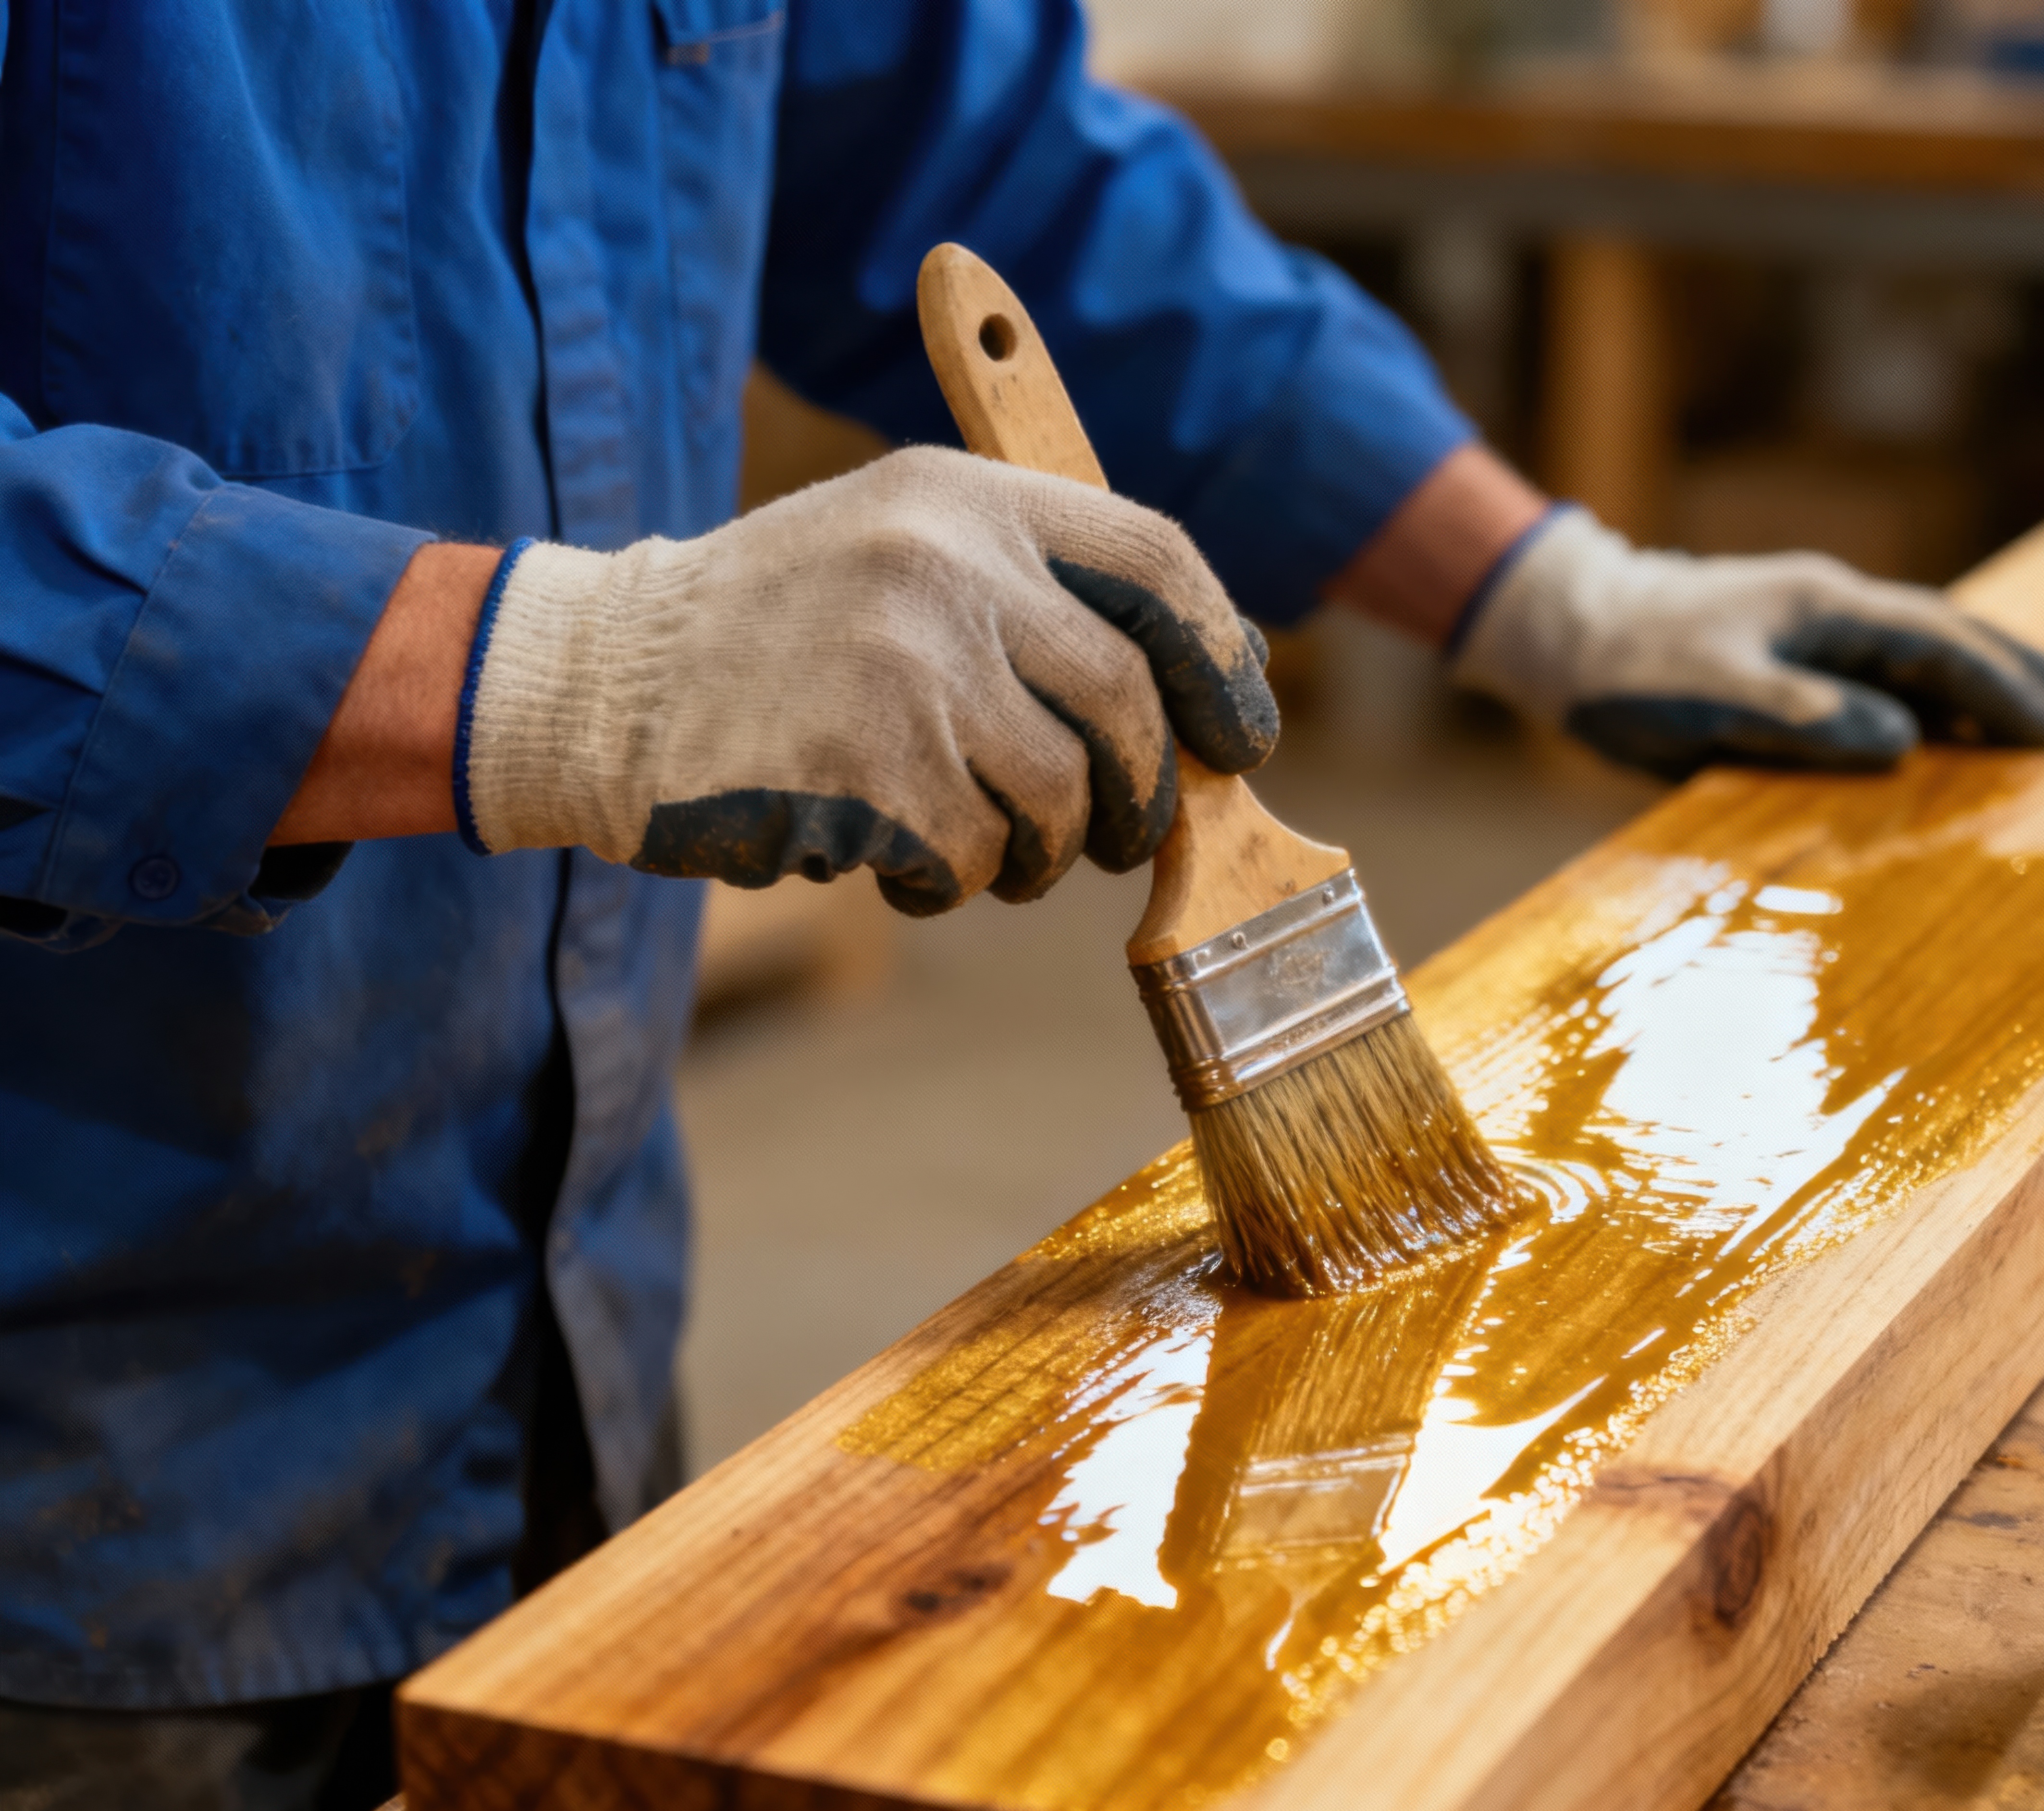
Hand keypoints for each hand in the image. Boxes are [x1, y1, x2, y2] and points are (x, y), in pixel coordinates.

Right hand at [459, 446, 1276, 913]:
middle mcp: (948, 567)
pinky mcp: (869, 768)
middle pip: (1127, 703)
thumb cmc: (781, 633)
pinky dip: (951, 880)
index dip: (1224, 660)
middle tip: (1113, 835)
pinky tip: (895, 856)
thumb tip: (1208, 684)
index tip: (1240, 734)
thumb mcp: (907, 547)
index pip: (1159, 562)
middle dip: (1139, 794)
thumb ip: (1043, 596)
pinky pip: (973, 859)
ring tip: (979, 844)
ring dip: (1040, 854)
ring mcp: (907, 666)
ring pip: (1061, 800)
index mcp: (971, 498)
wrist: (604, 680)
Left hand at [1451, 508, 2043, 780]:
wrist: (1566, 635)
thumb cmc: (1631, 670)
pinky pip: (1881, 674)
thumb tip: (1903, 737)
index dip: (2004, 688)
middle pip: (1950, 635)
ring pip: (1921, 653)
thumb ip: (1804, 717)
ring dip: (1984, 687)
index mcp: (1824, 608)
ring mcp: (1811, 630)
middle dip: (2022, 674)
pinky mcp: (1789, 658)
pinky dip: (1929, 699)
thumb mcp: (1712, 698)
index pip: (1939, 643)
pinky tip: (1952, 731)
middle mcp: (1829, 608)